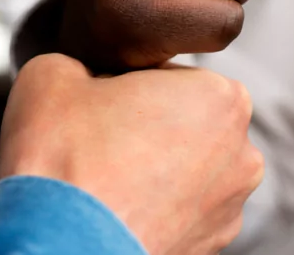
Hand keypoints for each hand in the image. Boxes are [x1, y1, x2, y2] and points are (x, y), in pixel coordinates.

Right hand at [0, 54, 263, 254]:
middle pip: (183, 121)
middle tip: (98, 141)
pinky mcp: (211, 247)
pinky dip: (152, 207)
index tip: (99, 104)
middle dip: (145, 126)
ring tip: (104, 178)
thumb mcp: (52, 73)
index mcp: (222, 95)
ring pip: (184, 168)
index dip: (125, 83)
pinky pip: (179, 210)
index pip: (168, 72)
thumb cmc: (65, 160)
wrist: (58, 247)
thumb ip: (81, 58)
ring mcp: (230, 206)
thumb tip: (80, 75)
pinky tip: (115, 208)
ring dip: (151, 168)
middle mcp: (241, 152)